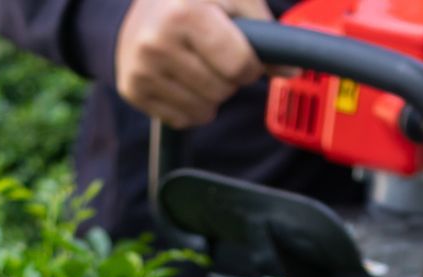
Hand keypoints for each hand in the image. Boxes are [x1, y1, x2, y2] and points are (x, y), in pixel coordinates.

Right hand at [114, 0, 273, 129]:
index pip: (238, 65)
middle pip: (222, 90)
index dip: (250, 65)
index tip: (243, 55)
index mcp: (184, 14)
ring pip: (203, 110)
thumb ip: (266, 32)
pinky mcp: (131, 90)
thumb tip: (290, 71)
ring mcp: (140, 69)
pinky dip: (190, 106)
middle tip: (214, 55)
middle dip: (228, 78)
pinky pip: (181, 119)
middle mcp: (156, 42)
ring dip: (211, 95)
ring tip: (198, 66)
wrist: (144, 4)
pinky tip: (182, 80)